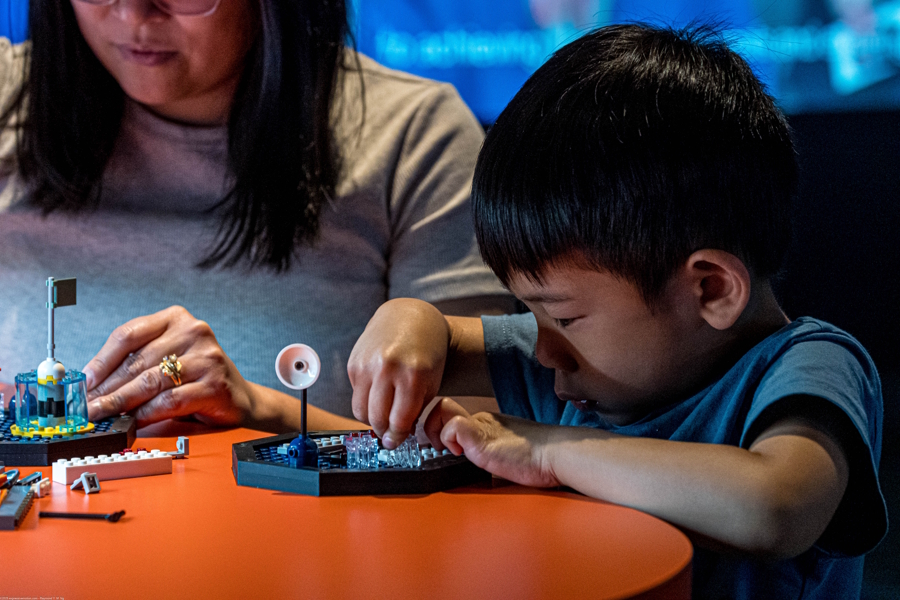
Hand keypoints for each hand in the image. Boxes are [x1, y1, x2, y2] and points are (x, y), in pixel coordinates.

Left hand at [84, 306, 253, 427]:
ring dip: (121, 402)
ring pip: (150, 382)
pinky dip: (145, 414)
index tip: (85, 381)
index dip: (101, 360)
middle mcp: (194, 332)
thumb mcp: (166, 358)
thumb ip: (136, 363)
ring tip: (103, 415)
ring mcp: (207, 357)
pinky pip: (169, 401)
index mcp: (176, 318)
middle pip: (137, 361)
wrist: (237, 397)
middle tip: (87, 406)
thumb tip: (92, 385)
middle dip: (107, 388)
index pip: (128, 334)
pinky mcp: (214, 384)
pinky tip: (131, 421)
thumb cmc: (196, 377)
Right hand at [348, 299, 449, 447]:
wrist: (410, 317)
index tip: (396, 442)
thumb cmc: (426, 352)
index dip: (397, 437)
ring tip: (382, 416)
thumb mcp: (431, 382)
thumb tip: (396, 436)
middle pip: (376, 419)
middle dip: (383, 432)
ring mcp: (367, 364)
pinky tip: (378, 392)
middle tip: (388, 434)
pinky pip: (355, 394)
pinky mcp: (354, 362)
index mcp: (412, 375)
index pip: (398, 422)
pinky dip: (365, 399)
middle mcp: (387, 368)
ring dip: (371, 419)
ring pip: (360, 410)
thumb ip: (415, 410)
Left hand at [424, 398, 560, 487]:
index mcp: (486, 424)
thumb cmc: (539, 460)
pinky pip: (452, 426)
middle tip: (439, 449)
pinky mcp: (480, 435)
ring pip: (441, 410)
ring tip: (448, 451)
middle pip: (442, 407)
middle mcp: (481, 419)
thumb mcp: (507, 456)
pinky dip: (449, 440)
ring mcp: (480, 425)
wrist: (555, 453)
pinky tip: (461, 454)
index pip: (453, 414)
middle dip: (431, 426)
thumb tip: (484, 473)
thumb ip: (492, 457)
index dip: (440, 428)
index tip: (442, 449)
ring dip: (436, 431)